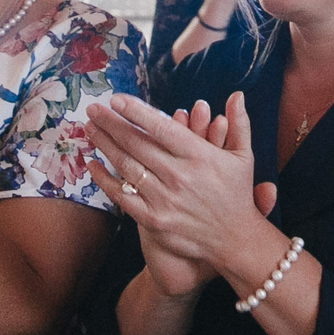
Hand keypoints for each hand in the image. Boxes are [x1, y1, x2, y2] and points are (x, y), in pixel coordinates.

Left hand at [86, 92, 272, 285]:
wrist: (234, 240)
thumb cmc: (236, 194)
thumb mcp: (244, 157)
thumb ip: (239, 124)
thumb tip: (237, 94)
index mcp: (200, 156)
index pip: (162, 128)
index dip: (137, 112)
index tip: (116, 99)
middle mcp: (180, 175)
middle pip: (137, 144)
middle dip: (111, 123)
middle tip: (94, 108)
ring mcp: (164, 199)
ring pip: (126, 166)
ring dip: (104, 145)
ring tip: (89, 128)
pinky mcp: (153, 220)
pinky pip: (122, 196)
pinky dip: (105, 180)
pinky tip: (91, 165)